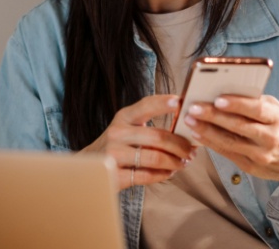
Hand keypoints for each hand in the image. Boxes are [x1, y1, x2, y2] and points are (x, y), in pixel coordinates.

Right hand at [79, 94, 195, 189]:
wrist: (87, 167)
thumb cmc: (117, 146)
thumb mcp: (126, 128)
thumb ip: (149, 124)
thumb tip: (184, 125)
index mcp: (123, 117)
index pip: (146, 105)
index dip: (164, 103)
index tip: (181, 103)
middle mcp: (117, 133)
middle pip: (158, 136)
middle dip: (180, 145)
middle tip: (191, 151)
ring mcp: (113, 154)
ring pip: (155, 158)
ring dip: (175, 162)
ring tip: (182, 163)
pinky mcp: (114, 175)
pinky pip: (146, 175)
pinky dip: (162, 175)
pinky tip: (168, 173)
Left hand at [183, 94, 278, 228]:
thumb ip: (258, 102)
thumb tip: (228, 90)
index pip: (257, 110)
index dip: (237, 104)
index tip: (218, 99)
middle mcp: (271, 138)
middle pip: (239, 126)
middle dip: (213, 116)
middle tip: (193, 108)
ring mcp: (261, 155)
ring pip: (230, 142)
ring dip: (206, 131)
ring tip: (189, 120)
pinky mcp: (251, 167)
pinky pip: (227, 153)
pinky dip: (210, 143)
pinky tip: (197, 135)